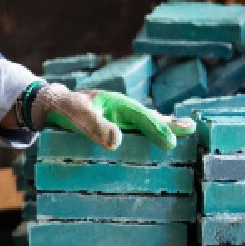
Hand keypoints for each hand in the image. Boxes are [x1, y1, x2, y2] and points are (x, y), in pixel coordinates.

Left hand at [31, 84, 194, 149]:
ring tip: (187, 130)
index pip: (141, 117)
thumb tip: (117, 141)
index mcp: (118, 103)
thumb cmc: (66, 109)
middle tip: (190, 129)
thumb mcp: (77, 115)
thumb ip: (95, 125)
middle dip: (169, 124)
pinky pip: (138, 131)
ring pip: (148, 123)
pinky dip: (152, 134)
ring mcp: (122, 119)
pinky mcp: (117, 127)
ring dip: (166, 127)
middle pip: (151, 117)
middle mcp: (124, 110)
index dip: (156, 128)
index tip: (169, 142)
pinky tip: (161, 141)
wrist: (54, 106)